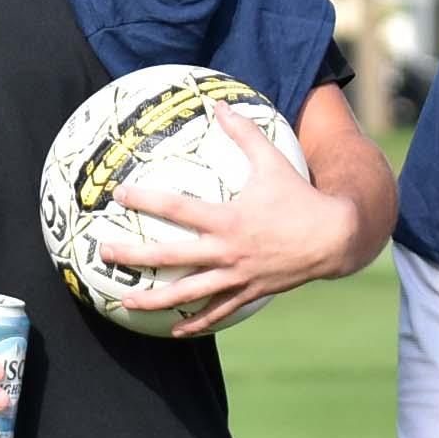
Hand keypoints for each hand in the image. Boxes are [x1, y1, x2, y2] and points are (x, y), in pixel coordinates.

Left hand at [110, 111, 367, 335]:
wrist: (335, 237)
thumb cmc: (301, 196)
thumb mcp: (273, 160)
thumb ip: (244, 133)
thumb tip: (218, 105)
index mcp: (227, 219)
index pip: (176, 209)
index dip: (145, 201)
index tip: (118, 194)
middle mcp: (227, 251)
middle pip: (170, 257)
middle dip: (134, 256)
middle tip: (104, 253)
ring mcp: (237, 276)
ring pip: (188, 293)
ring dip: (154, 300)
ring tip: (126, 301)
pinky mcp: (249, 292)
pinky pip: (218, 312)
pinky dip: (196, 323)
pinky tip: (175, 332)